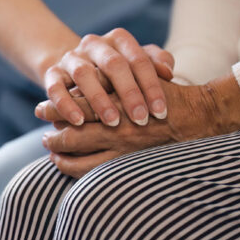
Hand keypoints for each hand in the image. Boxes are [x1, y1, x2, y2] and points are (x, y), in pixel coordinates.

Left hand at [37, 74, 239, 177]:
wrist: (199, 115)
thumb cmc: (169, 92)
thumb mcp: (143, 72)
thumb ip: (117, 71)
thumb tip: (90, 72)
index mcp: (116, 95)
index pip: (76, 99)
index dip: (57, 104)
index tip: (41, 108)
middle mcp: (116, 120)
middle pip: (73, 126)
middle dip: (53, 129)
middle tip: (42, 133)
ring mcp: (121, 142)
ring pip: (78, 149)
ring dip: (59, 150)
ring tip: (50, 149)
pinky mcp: (127, 159)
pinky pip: (92, 168)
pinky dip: (73, 166)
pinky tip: (65, 164)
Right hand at [42, 28, 174, 127]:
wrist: (75, 69)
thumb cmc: (117, 72)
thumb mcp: (138, 63)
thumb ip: (156, 62)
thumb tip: (168, 71)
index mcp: (119, 39)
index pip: (138, 59)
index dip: (151, 86)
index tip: (160, 112)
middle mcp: (94, 44)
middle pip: (113, 64)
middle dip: (129, 93)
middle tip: (140, 119)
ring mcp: (71, 58)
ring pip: (84, 74)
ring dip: (99, 100)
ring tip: (112, 122)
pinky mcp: (52, 73)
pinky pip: (55, 88)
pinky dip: (66, 105)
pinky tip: (79, 122)